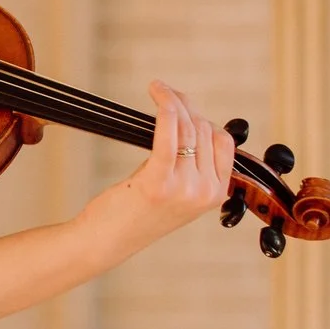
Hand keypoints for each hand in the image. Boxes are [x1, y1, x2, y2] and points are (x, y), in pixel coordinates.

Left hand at [79, 80, 236, 262]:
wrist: (107, 241)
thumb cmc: (135, 212)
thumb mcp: (175, 192)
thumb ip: (189, 164)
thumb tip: (186, 117)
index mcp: (216, 194)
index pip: (223, 142)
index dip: (203, 118)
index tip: (182, 105)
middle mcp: (205, 192)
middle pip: (203, 130)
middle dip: (185, 105)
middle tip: (165, 92)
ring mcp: (185, 189)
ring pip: (187, 128)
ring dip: (172, 101)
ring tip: (158, 88)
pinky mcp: (158, 183)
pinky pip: (169, 135)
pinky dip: (166, 109)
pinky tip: (157, 94)